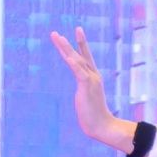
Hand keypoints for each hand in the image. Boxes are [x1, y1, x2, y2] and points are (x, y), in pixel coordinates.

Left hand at [49, 27, 133, 150]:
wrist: (102, 125)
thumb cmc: (94, 116)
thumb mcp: (86, 99)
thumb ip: (85, 92)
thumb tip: (83, 94)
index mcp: (92, 77)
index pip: (85, 57)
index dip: (81, 44)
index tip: (78, 31)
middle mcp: (93, 75)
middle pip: (78, 55)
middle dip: (66, 43)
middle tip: (55, 33)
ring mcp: (91, 80)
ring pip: (76, 60)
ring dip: (65, 48)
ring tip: (57, 37)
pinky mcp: (87, 86)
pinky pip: (78, 72)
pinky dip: (73, 63)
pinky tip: (67, 56)